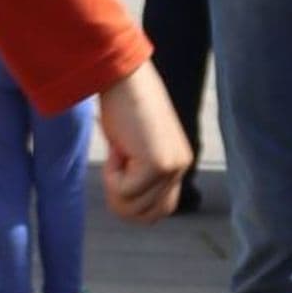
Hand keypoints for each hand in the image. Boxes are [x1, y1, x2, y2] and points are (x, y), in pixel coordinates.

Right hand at [97, 62, 191, 222]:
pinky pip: (124, 191)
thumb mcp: (132, 145)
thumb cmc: (120, 103)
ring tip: (118, 152)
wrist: (123, 76)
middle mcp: (181, 167)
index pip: (161, 210)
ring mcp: (172, 167)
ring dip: (115, 186)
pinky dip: (110, 175)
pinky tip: (117, 146)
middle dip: (122, 202)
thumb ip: (138, 171)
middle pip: (148, 216)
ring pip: (134, 208)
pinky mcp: (158, 165)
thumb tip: (127, 205)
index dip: (133, 203)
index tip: (121, 170)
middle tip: (115, 166)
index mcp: (178, 162)